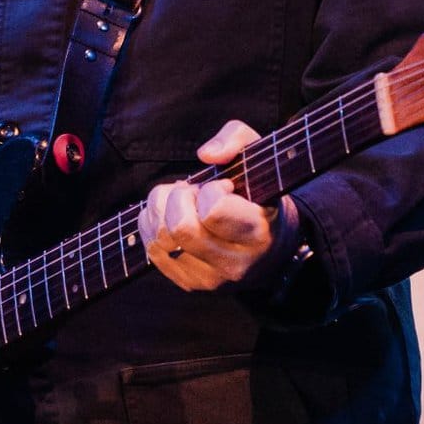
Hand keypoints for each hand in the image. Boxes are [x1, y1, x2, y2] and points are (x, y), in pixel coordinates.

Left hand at [137, 120, 297, 291]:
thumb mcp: (260, 158)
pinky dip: (154, 225)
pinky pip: (151, 250)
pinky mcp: (189, 284)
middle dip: (178, 199)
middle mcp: (234, 264)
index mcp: (258, 234)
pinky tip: (174, 218)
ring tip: (185, 204)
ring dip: (162, 210)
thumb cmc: (260, 196)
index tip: (225, 187)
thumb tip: (205, 155)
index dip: (212, 190)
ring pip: (160, 240)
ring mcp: (209, 280)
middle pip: (179, 228)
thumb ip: (236, 139)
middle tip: (195, 193)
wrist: (272, 250)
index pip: (213, 210)